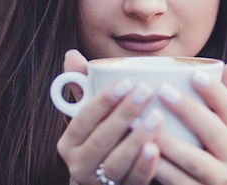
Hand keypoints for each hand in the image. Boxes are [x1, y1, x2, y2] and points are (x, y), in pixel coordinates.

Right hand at [57, 50, 162, 184]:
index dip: (104, 100)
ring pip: (116, 163)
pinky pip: (133, 181)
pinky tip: (157, 148)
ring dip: (136, 139)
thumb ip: (82, 84)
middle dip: (123, 115)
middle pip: (101, 140)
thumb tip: (72, 55)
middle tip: (145, 92)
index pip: (83, 118)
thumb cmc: (104, 136)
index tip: (126, 81)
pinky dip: (145, 166)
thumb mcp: (92, 113)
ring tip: (156, 118)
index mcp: (69, 142)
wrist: (109, 179)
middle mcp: (79, 164)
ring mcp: (99, 182)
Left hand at [154, 60, 226, 184]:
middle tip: (163, 91)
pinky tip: (144, 151)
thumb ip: (217, 91)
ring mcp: (218, 179)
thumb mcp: (206, 116)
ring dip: (172, 142)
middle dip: (190, 111)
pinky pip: (181, 183)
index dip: (215, 91)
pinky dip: (162, 168)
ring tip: (147, 122)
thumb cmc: (194, 138)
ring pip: (197, 161)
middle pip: (215, 132)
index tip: (194, 75)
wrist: (190, 180)